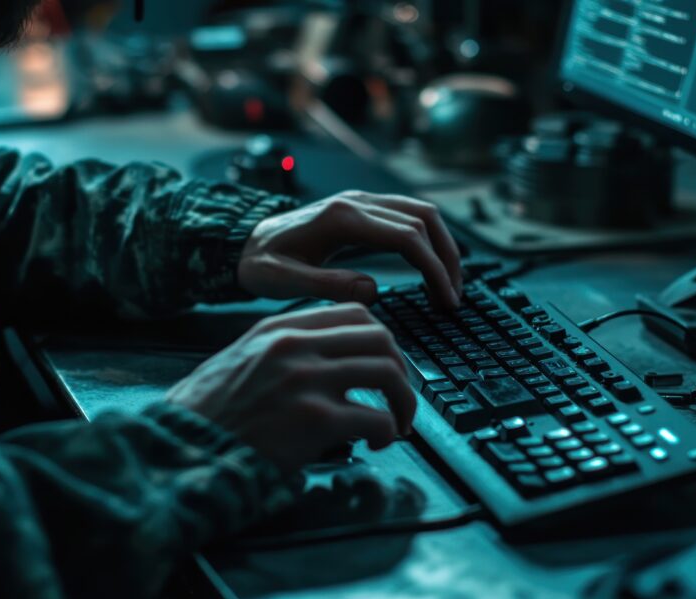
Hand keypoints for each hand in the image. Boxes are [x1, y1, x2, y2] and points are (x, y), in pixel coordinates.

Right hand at [166, 303, 414, 471]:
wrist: (184, 445)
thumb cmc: (213, 412)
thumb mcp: (245, 358)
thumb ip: (287, 349)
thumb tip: (337, 357)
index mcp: (280, 329)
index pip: (355, 313)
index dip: (381, 340)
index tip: (383, 365)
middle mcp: (295, 346)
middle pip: (380, 338)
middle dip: (400, 370)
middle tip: (398, 398)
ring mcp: (306, 380)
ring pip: (386, 373)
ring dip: (402, 402)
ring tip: (397, 424)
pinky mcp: (314, 420)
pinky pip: (375, 418)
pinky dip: (387, 431)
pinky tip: (376, 443)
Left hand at [239, 191, 463, 307]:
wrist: (241, 242)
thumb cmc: (259, 263)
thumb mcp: (283, 281)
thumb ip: (326, 285)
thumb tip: (373, 289)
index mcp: (342, 218)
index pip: (407, 236)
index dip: (434, 268)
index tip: (446, 299)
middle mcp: (357, 201)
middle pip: (424, 220)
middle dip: (447, 260)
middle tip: (454, 298)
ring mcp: (361, 201)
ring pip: (421, 213)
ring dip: (443, 246)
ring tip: (449, 285)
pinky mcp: (362, 210)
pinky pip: (408, 216)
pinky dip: (429, 239)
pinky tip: (431, 266)